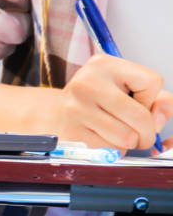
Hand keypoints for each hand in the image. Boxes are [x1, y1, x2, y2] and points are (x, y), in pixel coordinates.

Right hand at [49, 54, 172, 149]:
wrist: (56, 113)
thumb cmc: (98, 101)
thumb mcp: (129, 89)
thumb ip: (159, 101)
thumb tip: (157, 122)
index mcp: (104, 64)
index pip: (152, 82)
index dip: (151, 98)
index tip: (135, 100)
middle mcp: (87, 83)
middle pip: (140, 116)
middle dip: (147, 132)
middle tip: (140, 135)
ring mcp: (76, 109)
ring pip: (126, 137)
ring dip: (129, 143)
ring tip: (118, 135)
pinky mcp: (70, 132)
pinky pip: (108, 150)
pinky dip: (111, 151)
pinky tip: (101, 140)